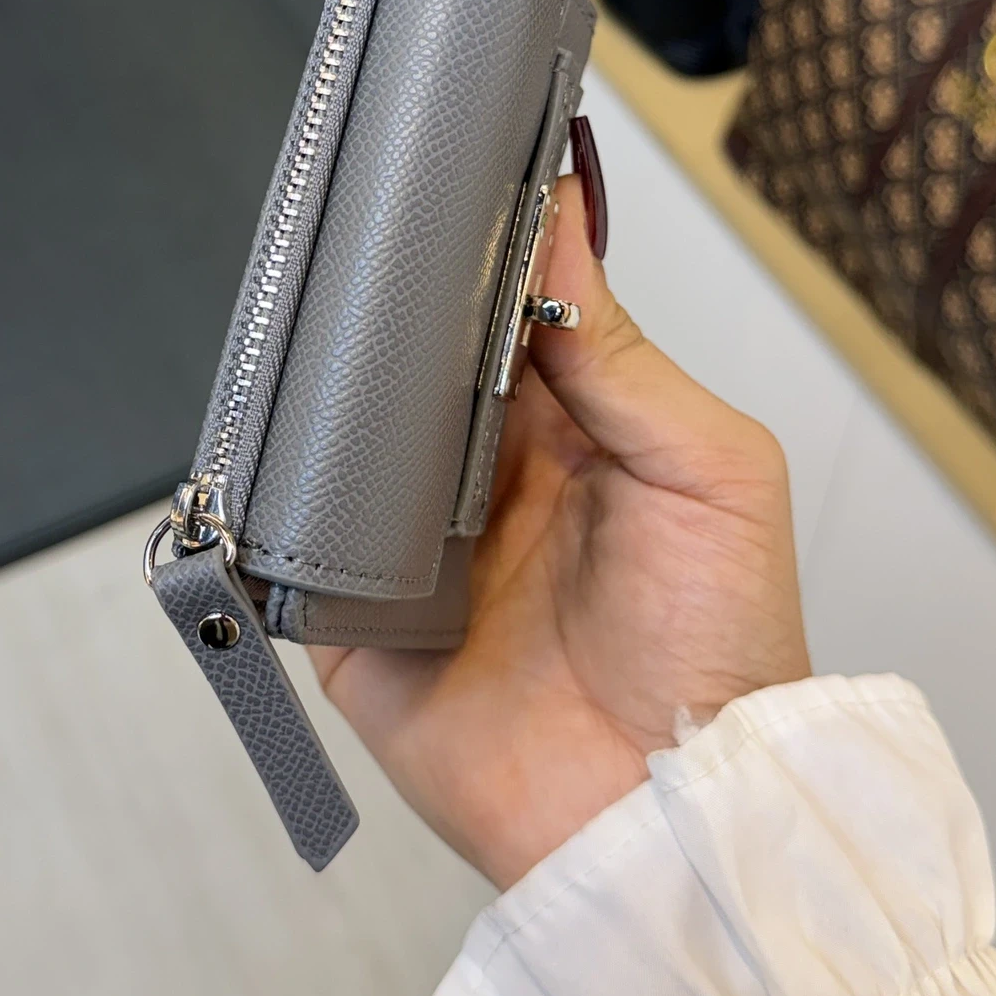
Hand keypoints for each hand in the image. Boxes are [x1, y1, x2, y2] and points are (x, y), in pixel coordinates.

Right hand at [311, 174, 809, 889]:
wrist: (662, 815)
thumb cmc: (721, 645)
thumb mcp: (711, 474)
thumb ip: (625, 359)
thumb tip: (560, 232)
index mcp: (569, 425)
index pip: (500, 311)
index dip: (474, 249)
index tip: (442, 180)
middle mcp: (481, 471)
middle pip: (408, 362)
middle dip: (382, 311)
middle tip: (355, 249)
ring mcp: (411, 543)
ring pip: (340, 438)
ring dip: (324, 395)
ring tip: (309, 340)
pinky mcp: (353, 619)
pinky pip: (292, 543)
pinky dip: (273, 501)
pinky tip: (276, 455)